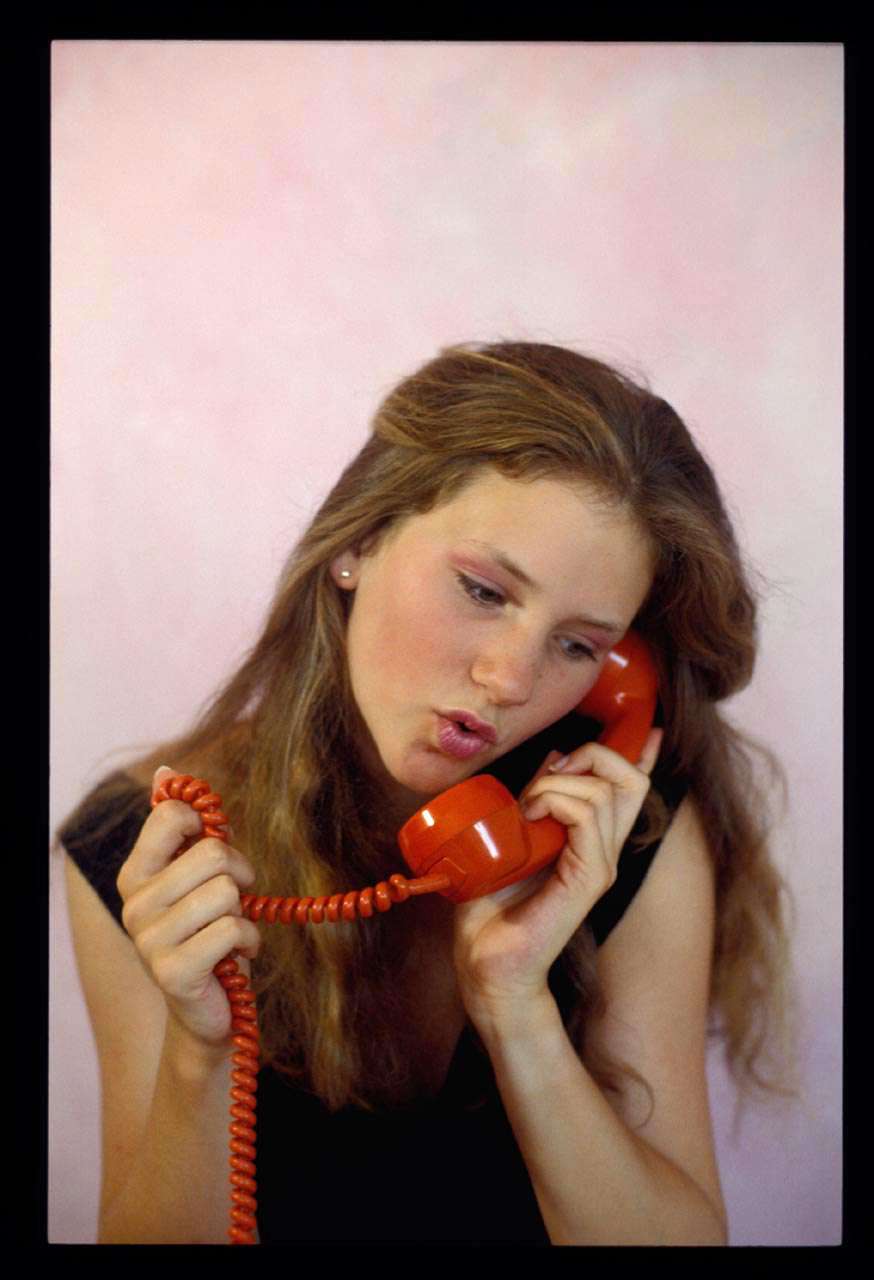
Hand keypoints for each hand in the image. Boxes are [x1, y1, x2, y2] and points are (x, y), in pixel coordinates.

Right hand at [116, 767, 260, 1046]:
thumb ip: (188, 827)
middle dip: (239, 873)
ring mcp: (149, 940)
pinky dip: (249, 940)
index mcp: (136, 873)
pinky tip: (235, 955)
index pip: (171, 816)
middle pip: (212, 853)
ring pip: (226, 891)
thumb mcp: (201, 874)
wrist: (210, 1005)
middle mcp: (134, 904)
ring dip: (244, 912)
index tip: (211, 851)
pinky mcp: (173, 971)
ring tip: (230, 930)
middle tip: (234, 899)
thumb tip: (166, 771)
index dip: (206, 827)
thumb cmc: (210, 930)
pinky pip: (233, 929)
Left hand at [453, 729, 662, 1027]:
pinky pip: (585, 817)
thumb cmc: (491, 902)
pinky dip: (554, 801)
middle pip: (628, 779)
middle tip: (550, 771)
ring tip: (525, 806)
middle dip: (593, 754)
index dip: (642, 755)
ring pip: (602, 792)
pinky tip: (529, 817)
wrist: (484, 958)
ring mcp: (600, 865)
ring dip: (556, 783)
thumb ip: (536, 798)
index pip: (631, 791)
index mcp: (591, 840)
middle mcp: (604, 850)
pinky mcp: (588, 879)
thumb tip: (553, 756)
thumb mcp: (511, 832)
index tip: (648, 727)